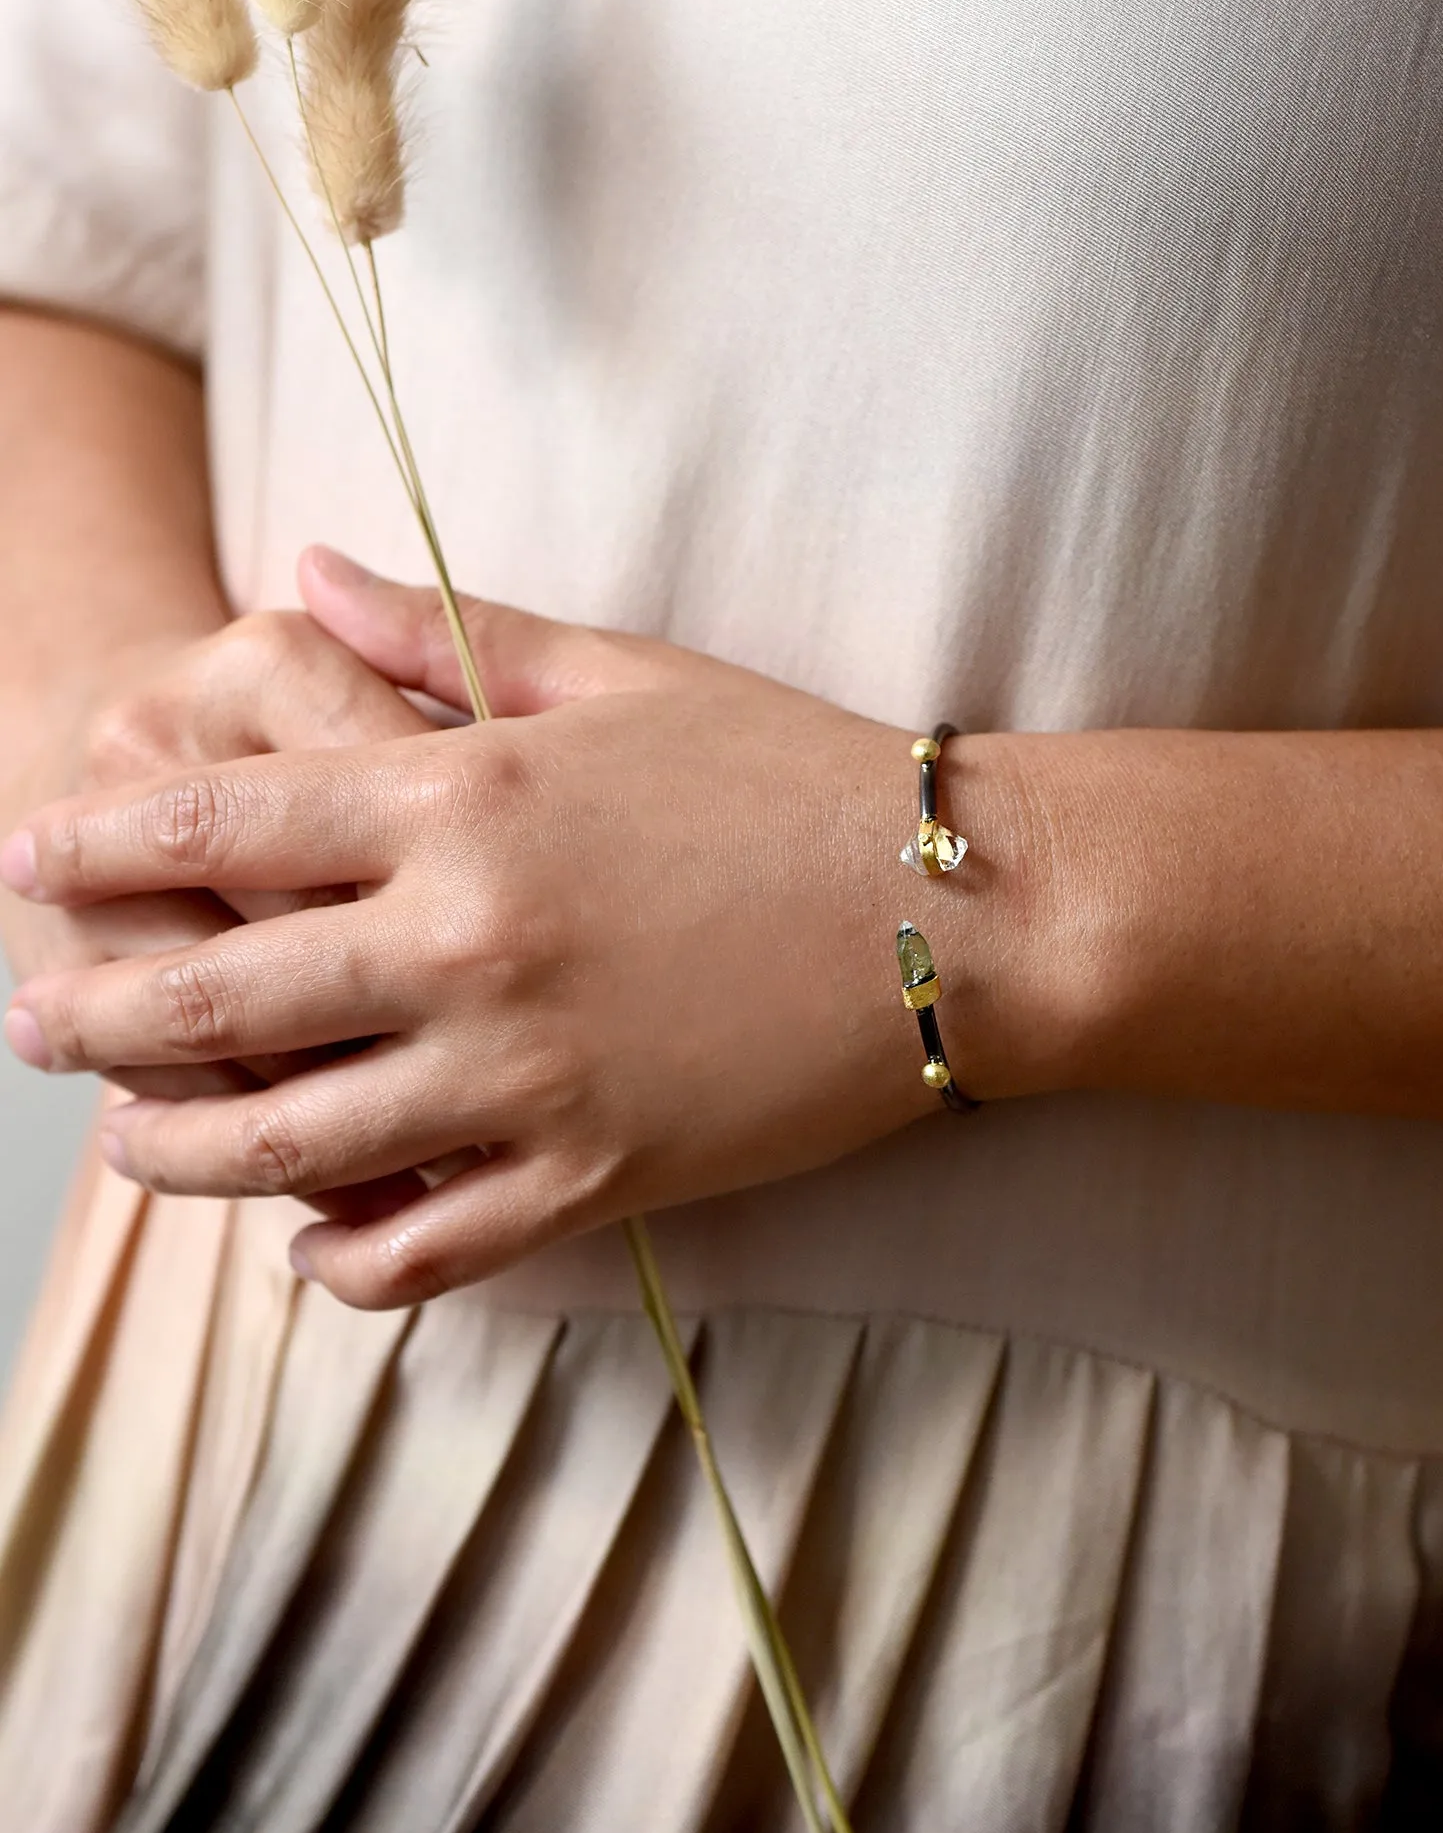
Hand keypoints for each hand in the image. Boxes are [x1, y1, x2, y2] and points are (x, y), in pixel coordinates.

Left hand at [0, 549, 1022, 1308]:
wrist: (959, 908)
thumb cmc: (790, 770)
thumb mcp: (619, 673)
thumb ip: (443, 631)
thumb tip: (303, 571)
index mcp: (465, 795)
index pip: (219, 821)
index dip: (95, 844)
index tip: (25, 862)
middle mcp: (469, 937)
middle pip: (214, 995)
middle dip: (93, 1014)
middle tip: (31, 1023)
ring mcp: (529, 1070)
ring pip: (290, 1144)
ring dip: (178, 1153)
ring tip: (130, 1144)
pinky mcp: (596, 1174)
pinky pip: (423, 1248)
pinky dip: (341, 1261)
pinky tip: (308, 1244)